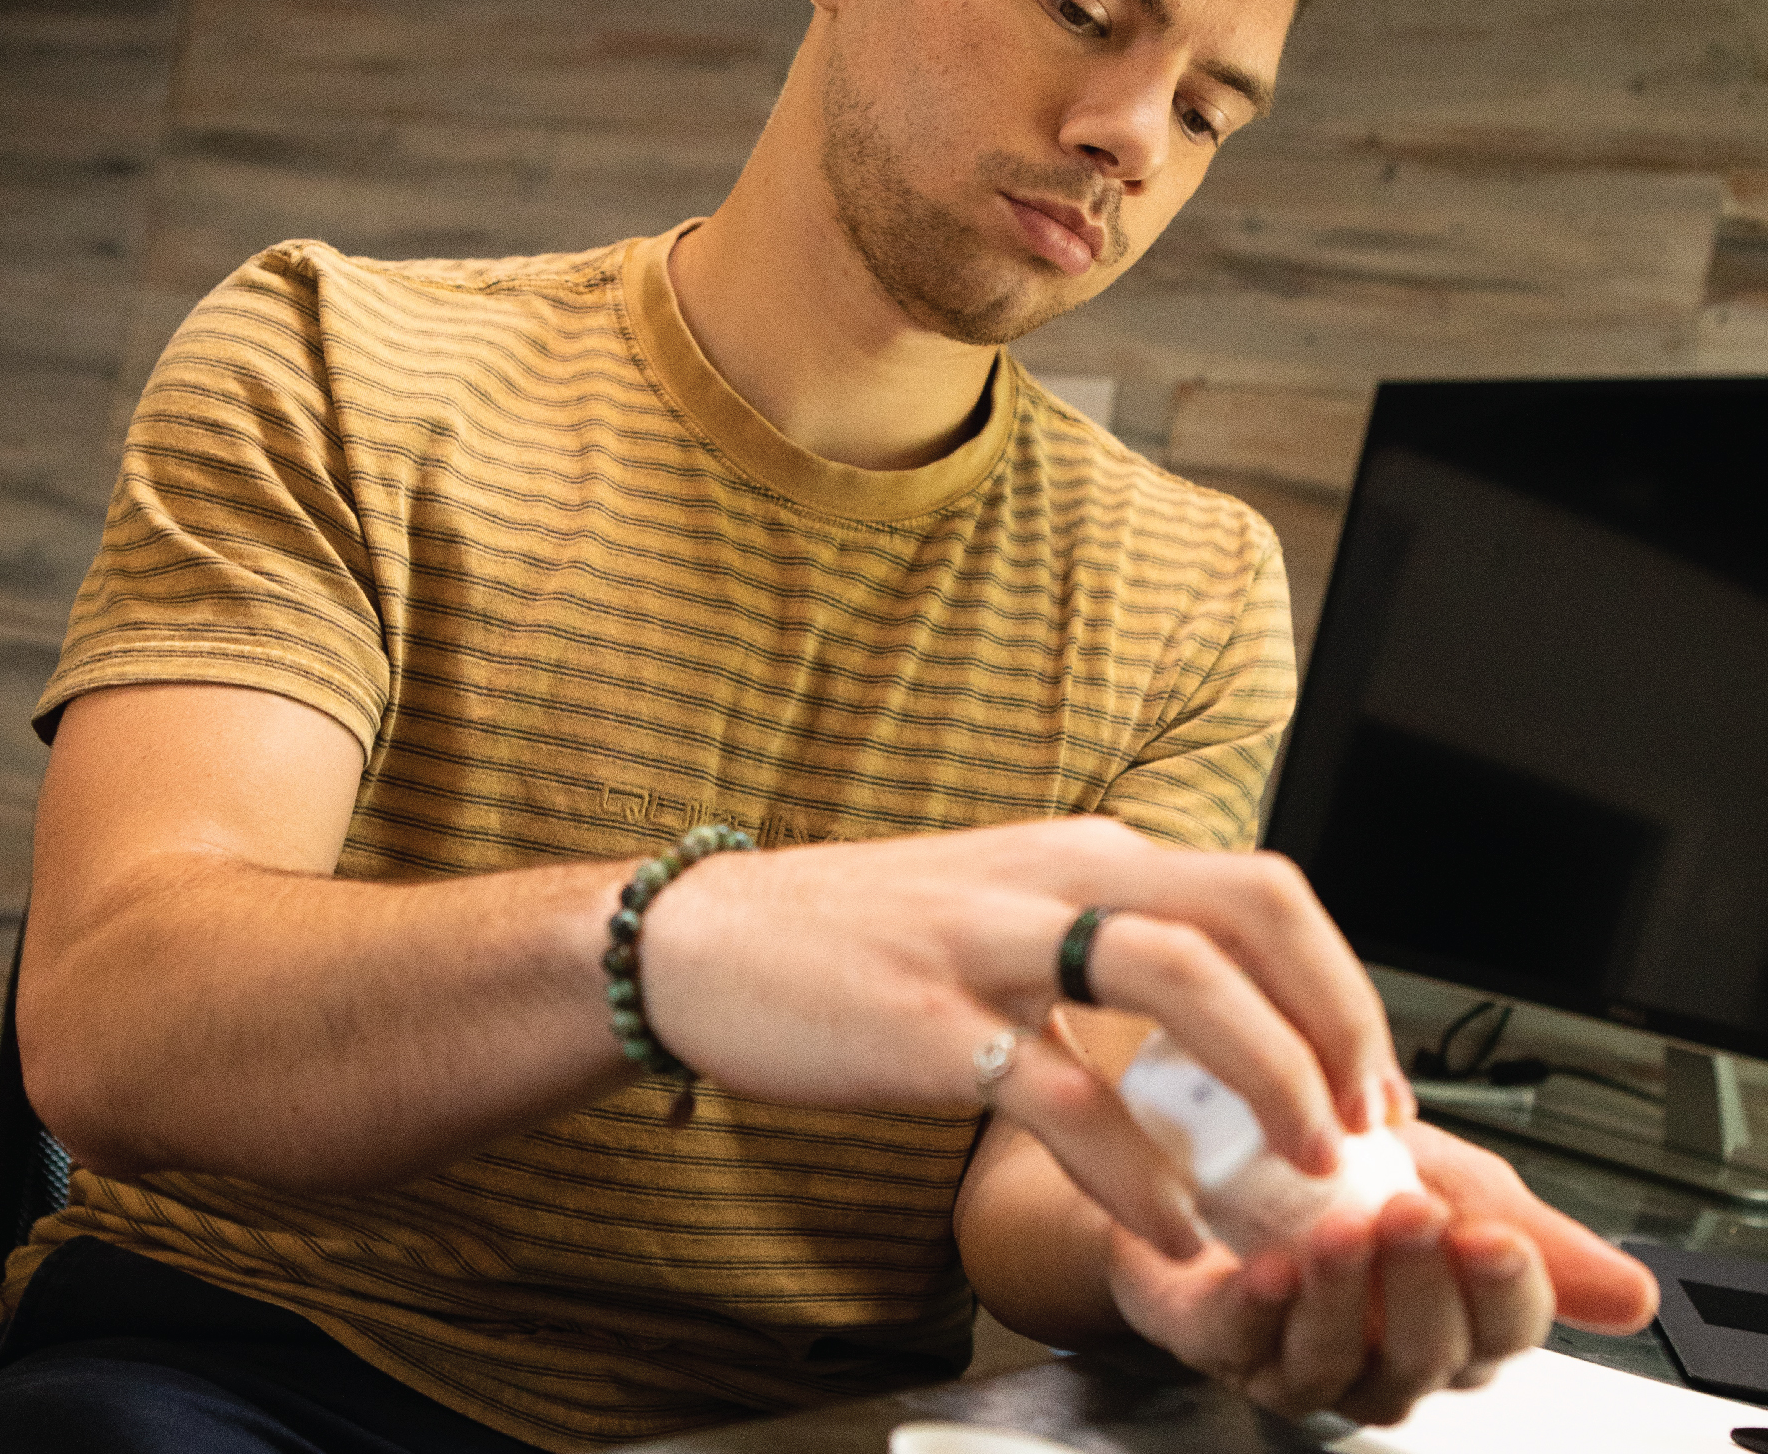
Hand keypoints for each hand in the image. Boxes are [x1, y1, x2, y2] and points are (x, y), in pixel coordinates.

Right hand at [641, 817, 1409, 1253]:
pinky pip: (1067, 1094)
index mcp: (1083, 853)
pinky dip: (1138, 1169)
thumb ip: (1104, 955)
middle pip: (1251, 911)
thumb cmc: (860, 938)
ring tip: (1304, 1169)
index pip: (1259, 891)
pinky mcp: (934, 1021)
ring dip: (1268, 1077)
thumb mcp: (1005, 915)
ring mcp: (995, 941)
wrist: (710, 938)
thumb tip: (1214, 1035)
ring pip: (1182, 977)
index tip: (1368, 1077)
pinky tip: (1170, 1225)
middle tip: (1366, 1123)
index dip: (1339, 984)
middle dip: (1336, 1018)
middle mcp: (1056, 876)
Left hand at [1103, 1122, 1656, 1424]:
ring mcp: (1299, 1359)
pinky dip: (1259, 1308)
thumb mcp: (1436, 1171)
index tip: (1493, 1235)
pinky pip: (1244, 1342)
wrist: (1201, 1149)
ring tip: (1342, 1233)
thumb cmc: (1324, 1173)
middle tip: (1416, 1214)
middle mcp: (1381, 1354)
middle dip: (1426, 1286)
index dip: (1508, 1292)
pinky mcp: (1218, 1339)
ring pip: (1338, 1360)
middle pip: (1431, 1355)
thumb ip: (1520, 1221)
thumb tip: (1633, 1292)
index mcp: (1448, 1317)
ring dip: (1345, 1296)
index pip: (1507, 1332)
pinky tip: (1270, 1267)